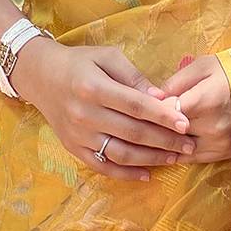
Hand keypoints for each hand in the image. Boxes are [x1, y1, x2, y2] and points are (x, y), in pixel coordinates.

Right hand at [11, 38, 197, 181]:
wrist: (40, 76)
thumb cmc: (79, 62)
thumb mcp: (107, 56)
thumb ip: (134, 77)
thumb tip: (162, 98)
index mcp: (94, 87)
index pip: (136, 106)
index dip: (163, 117)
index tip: (186, 124)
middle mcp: (84, 114)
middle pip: (132, 133)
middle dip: (165, 141)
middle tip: (190, 145)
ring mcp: (78, 135)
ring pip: (120, 153)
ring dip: (151, 159)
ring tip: (174, 158)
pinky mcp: (73, 148)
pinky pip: (102, 166)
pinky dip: (125, 173)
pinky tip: (147, 174)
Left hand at [147, 55, 230, 163]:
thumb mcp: (203, 66)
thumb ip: (175, 82)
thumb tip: (152, 97)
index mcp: (206, 101)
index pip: (165, 112)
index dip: (150, 109)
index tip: (139, 105)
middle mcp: (212, 127)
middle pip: (169, 133)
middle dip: (152, 127)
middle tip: (136, 122)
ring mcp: (219, 143)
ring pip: (178, 149)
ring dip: (162, 144)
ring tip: (147, 136)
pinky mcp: (224, 153)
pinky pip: (192, 158)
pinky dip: (177, 153)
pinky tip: (166, 146)